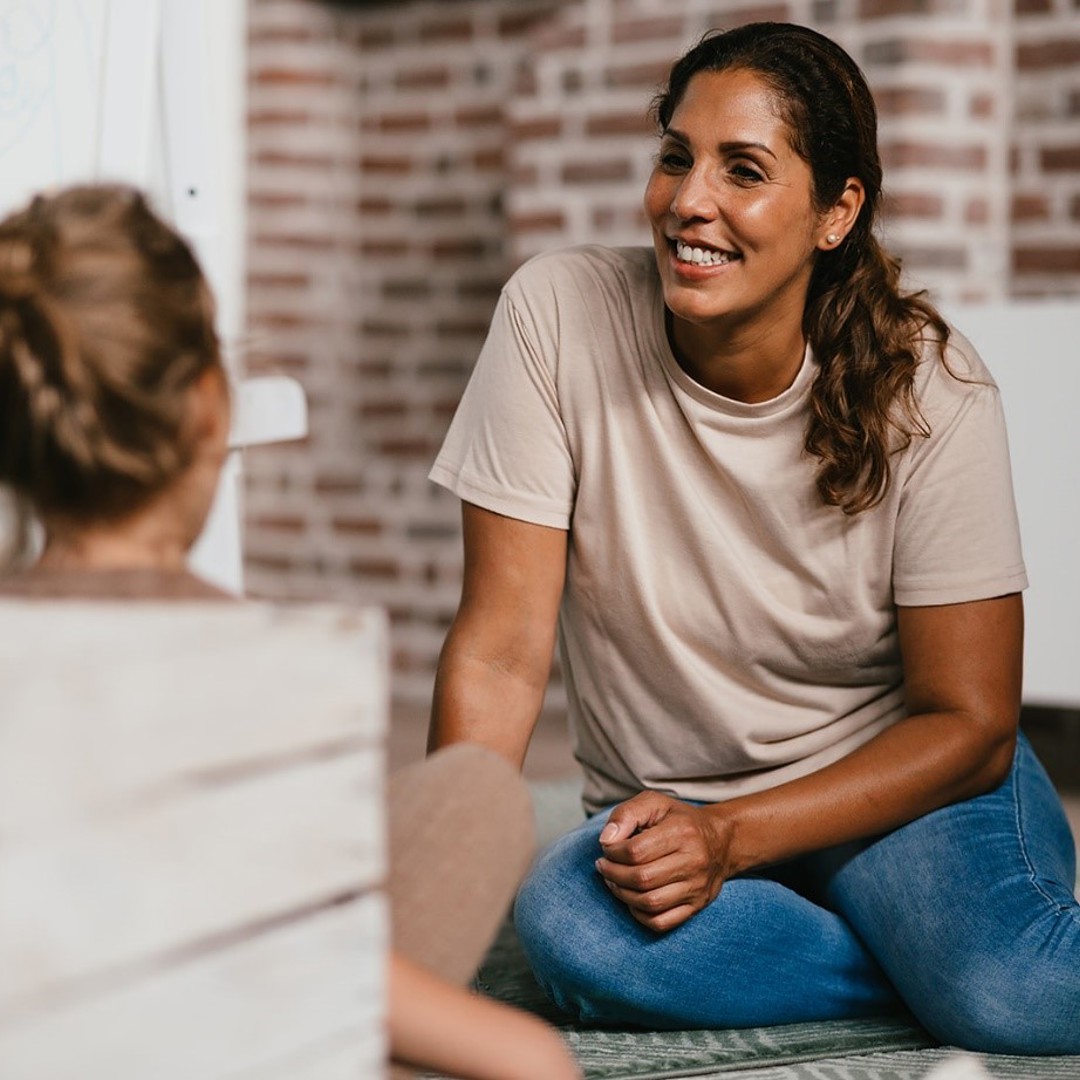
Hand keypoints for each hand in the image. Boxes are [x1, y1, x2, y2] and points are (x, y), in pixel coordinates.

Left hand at [594, 791, 732, 932]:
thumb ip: (626, 814)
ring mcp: (697, 887)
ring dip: (622, 894)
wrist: (720, 841)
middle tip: (604, 866)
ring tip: (613, 881)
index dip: (613, 852)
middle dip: (613, 874)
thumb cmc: (680, 820)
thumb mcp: (654, 803)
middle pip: (642, 878)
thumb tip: (606, 840)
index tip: (607, 849)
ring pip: (651, 903)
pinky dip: (640, 914)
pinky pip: (662, 922)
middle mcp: (693, 861)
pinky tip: (632, 899)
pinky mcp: (697, 906)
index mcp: (682, 832)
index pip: (636, 851)